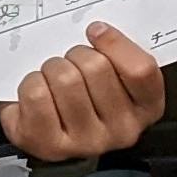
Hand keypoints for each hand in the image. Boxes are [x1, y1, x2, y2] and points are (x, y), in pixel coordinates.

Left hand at [0, 22, 163, 162]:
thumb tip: (98, 30)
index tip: (95, 32)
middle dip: (75, 55)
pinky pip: (36, 94)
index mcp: (146, 108)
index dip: (114, 42)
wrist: (50, 127)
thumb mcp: (116, 71)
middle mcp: (122, 131)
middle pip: (96, 67)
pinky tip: (39, 96)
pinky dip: (30, 84)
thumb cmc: (85, 93)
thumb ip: (118, 49)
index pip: (141, 69)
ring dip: (51, 69)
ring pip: (64, 78)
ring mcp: (87, 142)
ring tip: (53, 81)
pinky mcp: (50, 146)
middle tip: (71, 65)